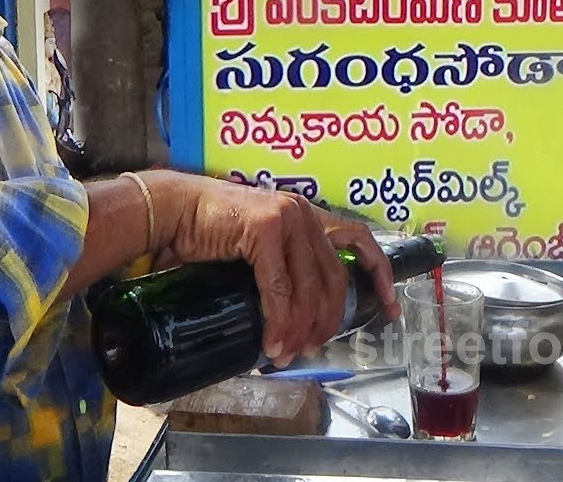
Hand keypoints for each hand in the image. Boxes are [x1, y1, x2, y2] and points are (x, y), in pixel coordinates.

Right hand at [162, 174, 396, 367]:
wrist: (172, 209)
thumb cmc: (207, 231)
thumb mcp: (256, 249)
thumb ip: (281, 270)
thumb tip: (292, 317)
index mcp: (306, 216)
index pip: (358, 242)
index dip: (379, 275)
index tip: (390, 308)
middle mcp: (303, 213)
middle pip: (333, 278)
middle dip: (327, 321)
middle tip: (312, 347)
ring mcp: (286, 217)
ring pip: (308, 288)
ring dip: (300, 328)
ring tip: (287, 352)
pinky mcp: (265, 227)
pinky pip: (279, 287)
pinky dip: (279, 320)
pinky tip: (273, 341)